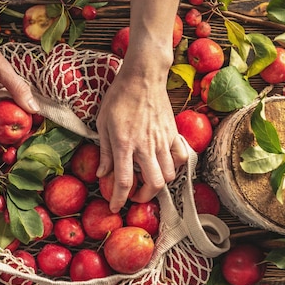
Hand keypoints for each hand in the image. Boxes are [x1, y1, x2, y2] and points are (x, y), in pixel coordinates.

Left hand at [96, 64, 188, 212]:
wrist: (143, 76)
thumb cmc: (119, 97)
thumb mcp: (103, 124)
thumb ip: (105, 152)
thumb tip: (102, 174)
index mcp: (125, 144)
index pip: (123, 181)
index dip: (118, 199)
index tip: (115, 207)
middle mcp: (146, 146)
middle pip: (153, 184)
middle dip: (144, 196)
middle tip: (134, 195)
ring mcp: (163, 140)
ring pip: (170, 174)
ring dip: (159, 184)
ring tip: (148, 180)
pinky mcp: (174, 134)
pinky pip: (182, 157)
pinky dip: (176, 167)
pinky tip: (165, 164)